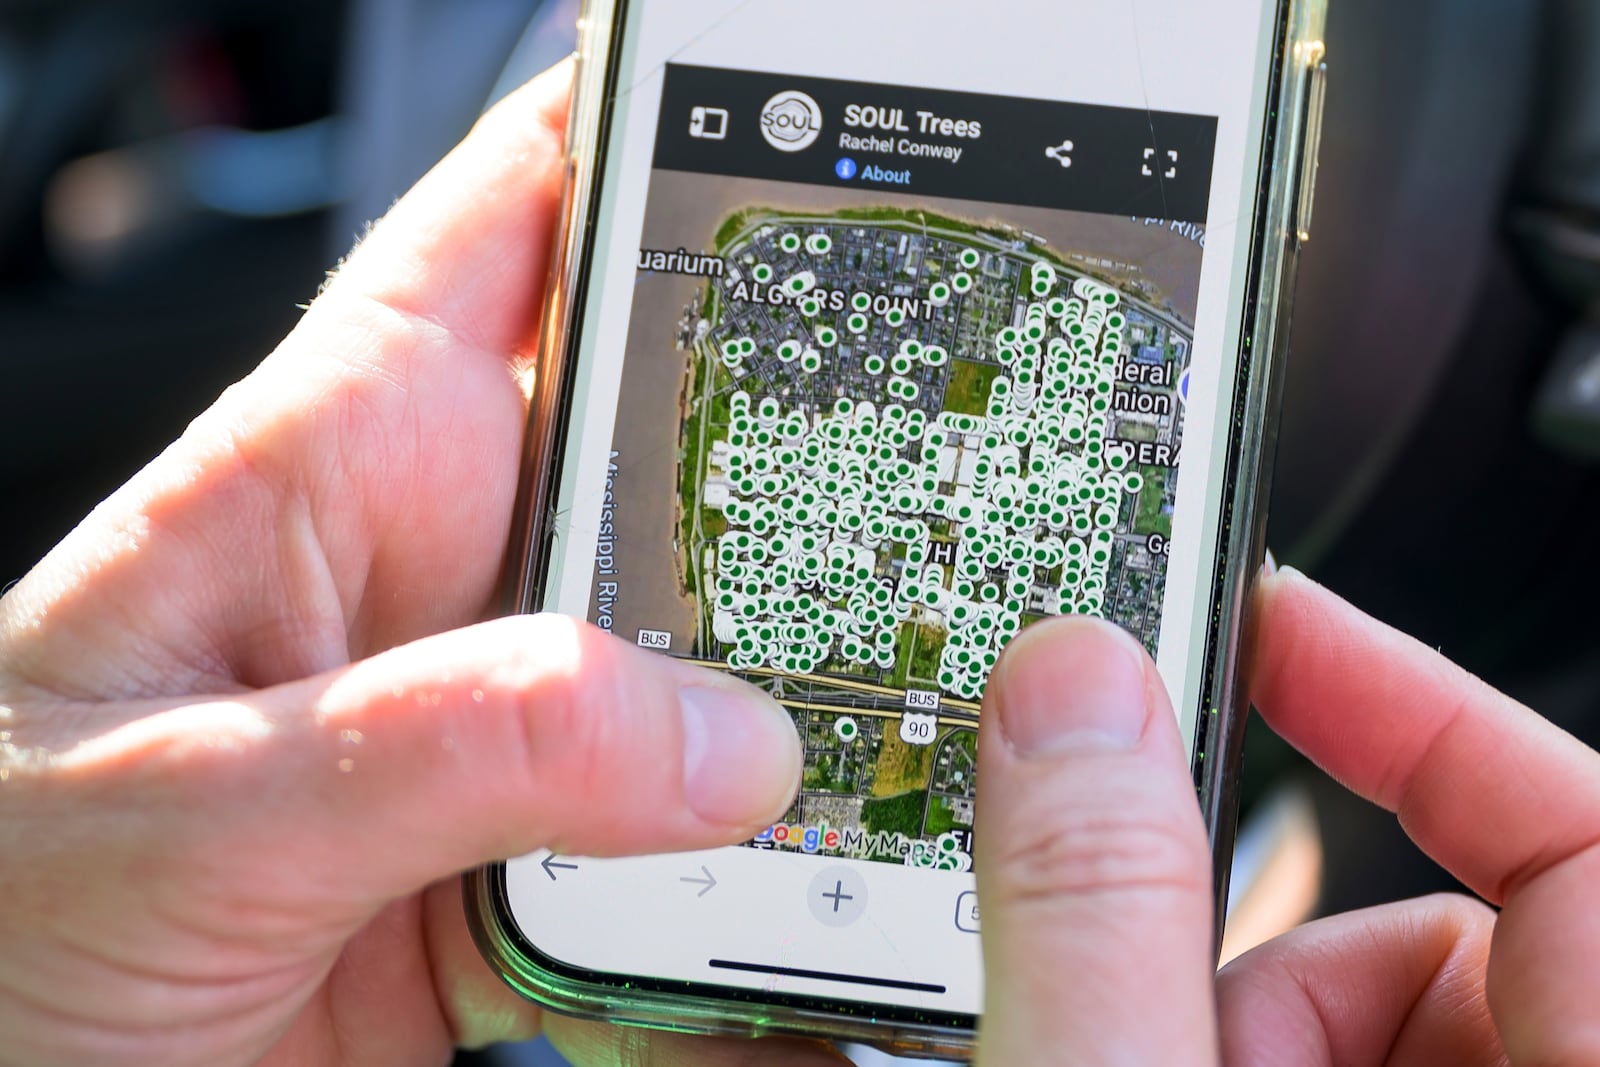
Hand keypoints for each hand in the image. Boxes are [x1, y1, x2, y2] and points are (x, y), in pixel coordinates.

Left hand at [0, 63, 838, 1066]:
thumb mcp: (184, 800)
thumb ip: (442, 745)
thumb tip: (707, 738)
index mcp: (343, 455)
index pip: (523, 217)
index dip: (661, 131)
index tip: (811, 119)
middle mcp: (452, 565)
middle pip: (683, 437)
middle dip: (817, 444)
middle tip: (943, 486)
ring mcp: (510, 713)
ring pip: (725, 644)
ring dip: (815, 678)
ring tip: (904, 719)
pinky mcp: (540, 847)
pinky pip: (703, 832)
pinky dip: (774, 859)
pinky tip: (819, 882)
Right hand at [971, 569, 1599, 1064]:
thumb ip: (1104, 914)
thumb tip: (1073, 691)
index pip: (1582, 837)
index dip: (1420, 706)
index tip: (1265, 629)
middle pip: (1432, 936)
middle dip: (1257, 941)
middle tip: (1122, 961)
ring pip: (1349, 1011)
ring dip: (1209, 1015)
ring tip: (1102, 1063)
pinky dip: (1206, 1060)